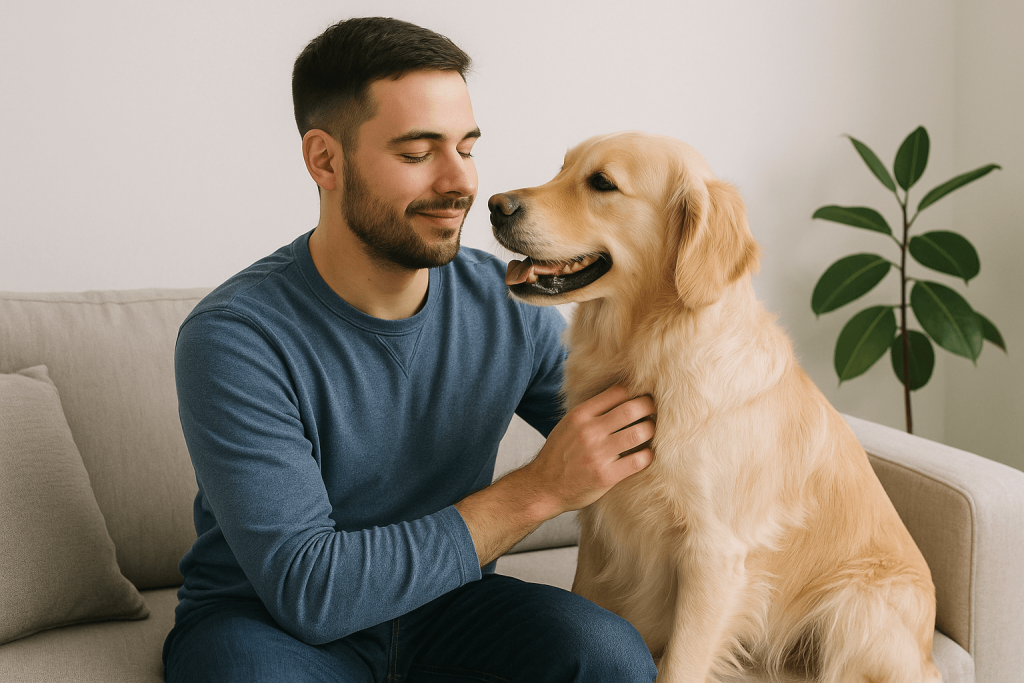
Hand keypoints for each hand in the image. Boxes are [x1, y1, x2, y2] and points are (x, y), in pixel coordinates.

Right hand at [524, 385, 655, 515]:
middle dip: (649, 406)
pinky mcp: (607, 476)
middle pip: (632, 409)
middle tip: (654, 410)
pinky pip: (639, 460)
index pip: (617, 392)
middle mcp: (589, 431)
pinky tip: (646, 454)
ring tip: (650, 431)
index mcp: (580, 415)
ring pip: (640, 432)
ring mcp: (598, 454)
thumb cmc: (558, 455)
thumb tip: (620, 397)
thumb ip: (590, 412)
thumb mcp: (567, 425)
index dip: (634, 392)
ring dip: (651, 430)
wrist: (543, 487)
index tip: (641, 396)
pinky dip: (648, 455)